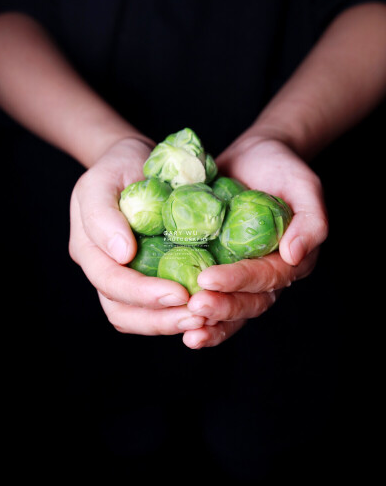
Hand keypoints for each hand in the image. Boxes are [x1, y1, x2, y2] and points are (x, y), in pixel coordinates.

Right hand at [68, 137, 205, 334]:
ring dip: (168, 323)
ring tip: (202, 319)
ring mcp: (122, 275)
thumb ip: (103, 214)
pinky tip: (201, 311)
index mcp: (88, 247)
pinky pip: (154, 308)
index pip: (110, 281)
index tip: (180, 293)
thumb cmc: (119, 165)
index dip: (143, 293)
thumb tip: (122, 254)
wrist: (134, 162)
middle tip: (197, 317)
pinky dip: (174, 314)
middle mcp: (102, 268)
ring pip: (135, 317)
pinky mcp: (144, 276)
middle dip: (159, 318)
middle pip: (121, 310)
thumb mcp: (104, 178)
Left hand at [184, 135, 328, 348]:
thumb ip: (311, 220)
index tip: (208, 279)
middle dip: (222, 308)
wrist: (252, 157)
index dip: (238, 281)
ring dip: (210, 323)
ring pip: (231, 309)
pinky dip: (197, 315)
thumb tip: (294, 255)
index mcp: (289, 260)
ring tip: (188, 328)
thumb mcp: (303, 185)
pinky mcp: (218, 267)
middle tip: (194, 306)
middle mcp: (266, 274)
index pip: (266, 278)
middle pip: (248, 302)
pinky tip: (174, 319)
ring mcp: (241, 274)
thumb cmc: (281, 168)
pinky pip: (211, 296)